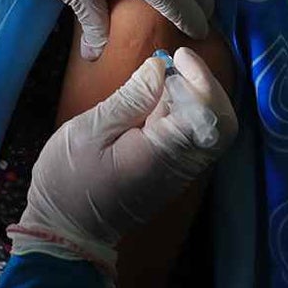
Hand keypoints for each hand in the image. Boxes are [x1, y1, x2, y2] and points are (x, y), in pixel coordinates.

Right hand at [7, 48, 235, 278]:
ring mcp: (178, 173)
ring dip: (192, 97)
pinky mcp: (170, 174)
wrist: (66, 230)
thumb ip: (131, 99)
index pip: (211, 116)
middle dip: (204, 86)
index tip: (178, 56)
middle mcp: (181, 166)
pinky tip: (153, 101)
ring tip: (159, 78)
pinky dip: (181, 112)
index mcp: (163, 153)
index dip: (203, 79)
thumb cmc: (69, 180)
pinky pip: (191, 138)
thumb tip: (161, 67)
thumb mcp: (91, 130)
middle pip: (222, 123)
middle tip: (174, 64)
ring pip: (208, 130)